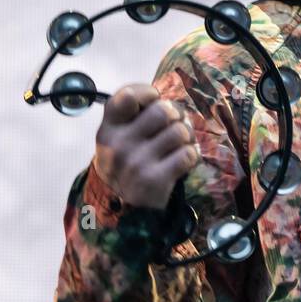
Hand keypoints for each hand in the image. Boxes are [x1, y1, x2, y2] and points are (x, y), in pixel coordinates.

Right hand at [93, 84, 199, 209]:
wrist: (125, 208)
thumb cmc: (130, 162)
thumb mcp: (119, 137)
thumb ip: (135, 115)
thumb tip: (169, 102)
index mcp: (109, 128)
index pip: (128, 95)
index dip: (148, 93)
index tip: (154, 102)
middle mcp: (119, 144)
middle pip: (163, 110)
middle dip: (177, 115)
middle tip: (176, 125)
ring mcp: (136, 163)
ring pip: (179, 131)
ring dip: (187, 136)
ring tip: (180, 144)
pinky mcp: (154, 180)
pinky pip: (188, 153)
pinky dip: (192, 155)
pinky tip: (184, 160)